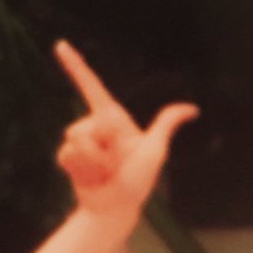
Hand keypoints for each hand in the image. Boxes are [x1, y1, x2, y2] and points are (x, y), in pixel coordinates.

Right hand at [54, 41, 197, 219]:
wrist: (115, 206)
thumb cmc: (138, 179)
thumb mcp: (155, 149)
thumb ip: (165, 125)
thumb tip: (193, 109)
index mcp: (113, 117)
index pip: (92, 86)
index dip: (75, 66)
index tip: (59, 45)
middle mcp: (94, 125)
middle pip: (85, 124)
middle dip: (102, 148)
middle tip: (116, 164)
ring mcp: (80, 141)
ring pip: (75, 139)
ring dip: (92, 161)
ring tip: (104, 172)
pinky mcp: (68, 157)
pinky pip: (65, 155)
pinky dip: (81, 169)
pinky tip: (90, 178)